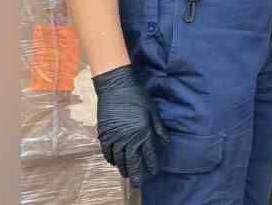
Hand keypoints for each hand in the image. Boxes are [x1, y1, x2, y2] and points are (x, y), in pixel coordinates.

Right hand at [93, 65, 169, 187]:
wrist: (116, 87)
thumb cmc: (137, 96)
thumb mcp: (153, 110)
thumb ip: (159, 128)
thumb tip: (167, 141)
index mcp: (143, 132)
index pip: (148, 154)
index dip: (151, 164)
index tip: (153, 172)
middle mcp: (128, 138)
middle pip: (132, 161)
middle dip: (136, 174)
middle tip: (138, 183)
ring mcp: (115, 137)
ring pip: (119, 159)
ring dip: (123, 168)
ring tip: (127, 175)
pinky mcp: (104, 133)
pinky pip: (107, 152)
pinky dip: (111, 159)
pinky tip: (114, 163)